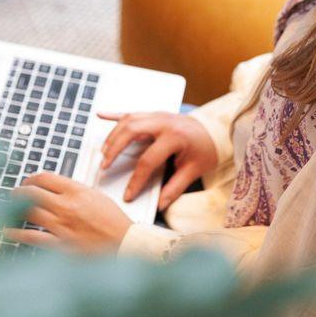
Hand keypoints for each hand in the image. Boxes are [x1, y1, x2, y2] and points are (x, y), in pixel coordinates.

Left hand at [5, 173, 131, 253]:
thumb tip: (58, 188)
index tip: (27, 182)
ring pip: (29, 212)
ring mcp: (61, 225)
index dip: (32, 178)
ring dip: (14, 209)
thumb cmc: (114, 222)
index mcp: (77, 191)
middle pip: (33, 193)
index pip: (46, 177)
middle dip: (19, 192)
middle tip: (13, 194)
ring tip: (8, 209)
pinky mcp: (60, 245)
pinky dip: (17, 234)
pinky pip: (32, 237)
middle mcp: (67, 206)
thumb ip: (75, 191)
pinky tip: (9, 232)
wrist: (124, 245)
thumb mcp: (96, 196)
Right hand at [99, 111, 217, 210]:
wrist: (214, 130)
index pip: (148, 160)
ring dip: (113, 135)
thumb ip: (176, 187)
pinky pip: (131, 112)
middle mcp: (163, 122)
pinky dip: (115, 114)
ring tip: (103, 152)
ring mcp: (157, 115)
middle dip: (115, 149)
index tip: (127, 194)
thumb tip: (161, 204)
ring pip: (129, 120)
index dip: (136, 180)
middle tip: (104, 165)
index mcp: (174, 137)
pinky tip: (100, 115)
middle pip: (132, 132)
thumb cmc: (205, 149)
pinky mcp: (154, 113)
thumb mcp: (194, 170)